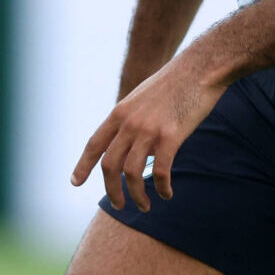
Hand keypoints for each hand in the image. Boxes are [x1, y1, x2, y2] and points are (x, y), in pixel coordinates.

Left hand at [70, 55, 230, 211]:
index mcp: (119, 113)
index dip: (83, 166)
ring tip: (144, 205)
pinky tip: (167, 194)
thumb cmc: (174, 84)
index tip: (75, 183)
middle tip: (119, 206)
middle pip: (109, 166)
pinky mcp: (171, 136)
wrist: (199, 68)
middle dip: (112, 191)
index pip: (94, 145)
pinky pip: (160, 172)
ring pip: (131, 174)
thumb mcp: (141, 98)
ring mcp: (148, 130)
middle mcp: (129, 123)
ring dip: (136, 195)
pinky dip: (162, 188)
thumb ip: (131, 120)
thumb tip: (129, 145)